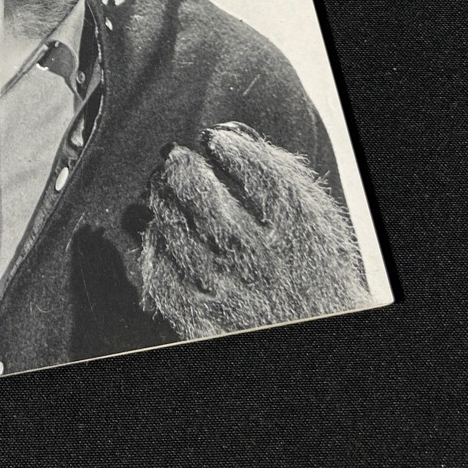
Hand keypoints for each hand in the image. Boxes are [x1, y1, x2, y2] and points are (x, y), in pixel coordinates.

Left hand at [141, 121, 368, 338]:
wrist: (306, 332)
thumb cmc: (307, 266)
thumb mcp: (313, 222)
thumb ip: (279, 174)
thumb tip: (227, 135)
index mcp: (300, 236)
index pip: (262, 178)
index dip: (232, 149)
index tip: (215, 139)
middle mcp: (263, 265)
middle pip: (206, 200)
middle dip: (183, 168)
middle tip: (176, 157)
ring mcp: (229, 294)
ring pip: (174, 230)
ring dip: (162, 199)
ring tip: (162, 186)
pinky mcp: (201, 319)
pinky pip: (161, 272)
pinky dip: (154, 243)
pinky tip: (160, 229)